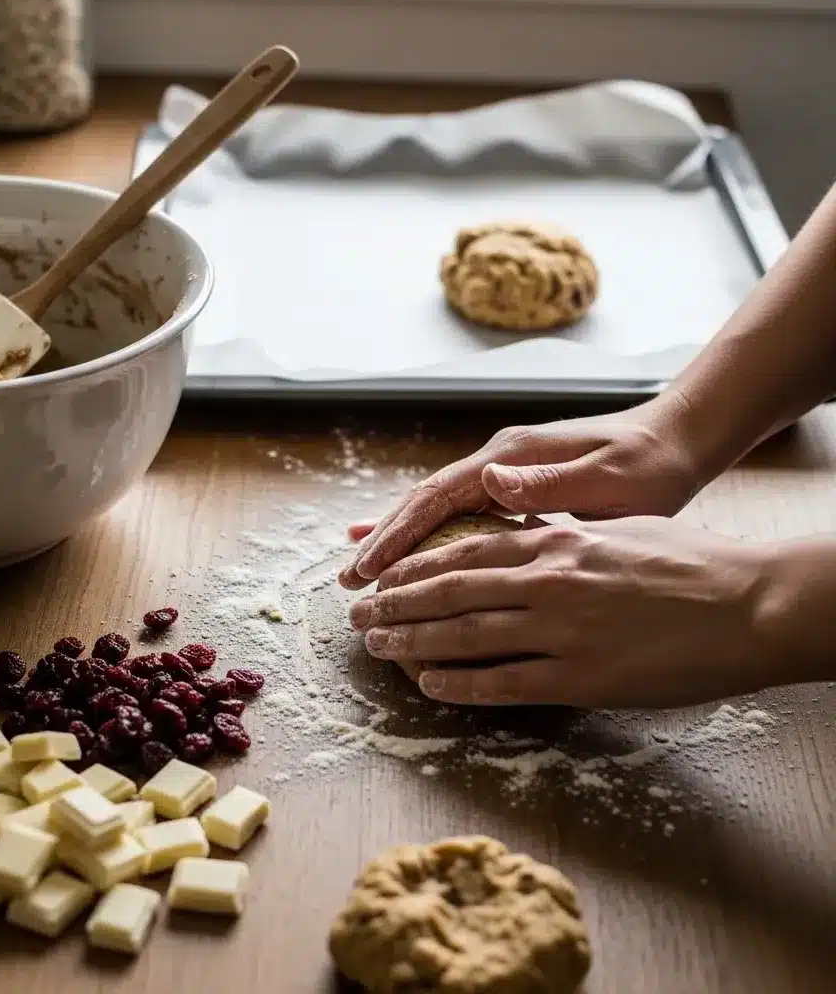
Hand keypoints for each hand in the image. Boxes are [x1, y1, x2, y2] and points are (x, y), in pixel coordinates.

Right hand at [338, 395, 702, 589]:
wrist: (675, 441)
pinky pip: (460, 517)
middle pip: (424, 504)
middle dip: (385, 542)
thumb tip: (488, 478)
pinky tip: (413, 555)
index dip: (397, 534)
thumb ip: (548, 482)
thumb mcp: (607, 477)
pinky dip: (430, 537)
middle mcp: (496, 462)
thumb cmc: (648, 464)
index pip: (436, 498)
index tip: (367, 568)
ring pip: (436, 511)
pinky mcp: (515, 488)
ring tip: (363, 573)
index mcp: (510, 459)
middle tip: (349, 583)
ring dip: (399, 542)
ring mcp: (502, 473)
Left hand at [347, 516, 799, 708]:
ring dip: (411, 641)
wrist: (747, 601)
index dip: (414, 565)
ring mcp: (560, 629)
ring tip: (375, 647)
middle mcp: (546, 580)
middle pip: (449, 592)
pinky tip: (429, 685)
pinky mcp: (581, 676)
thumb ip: (559, 535)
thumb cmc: (687, 561)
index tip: (382, 577)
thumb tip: (524, 535)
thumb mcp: (614, 530)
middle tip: (358, 615)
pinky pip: (504, 682)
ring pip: (464, 634)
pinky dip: (460, 684)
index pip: (463, 552)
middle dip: (396, 604)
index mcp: (554, 542)